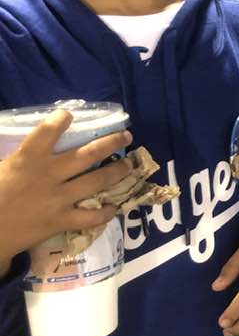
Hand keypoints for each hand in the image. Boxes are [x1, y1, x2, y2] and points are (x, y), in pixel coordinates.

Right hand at [0, 110, 132, 274]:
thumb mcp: (2, 168)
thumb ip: (23, 156)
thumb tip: (39, 143)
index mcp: (28, 158)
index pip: (48, 130)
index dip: (61, 119)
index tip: (70, 115)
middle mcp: (49, 174)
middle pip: (89, 153)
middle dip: (112, 142)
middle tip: (125, 137)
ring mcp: (58, 198)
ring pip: (97, 180)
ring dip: (117, 171)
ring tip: (128, 165)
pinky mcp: (62, 220)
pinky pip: (91, 216)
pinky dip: (105, 212)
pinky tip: (113, 207)